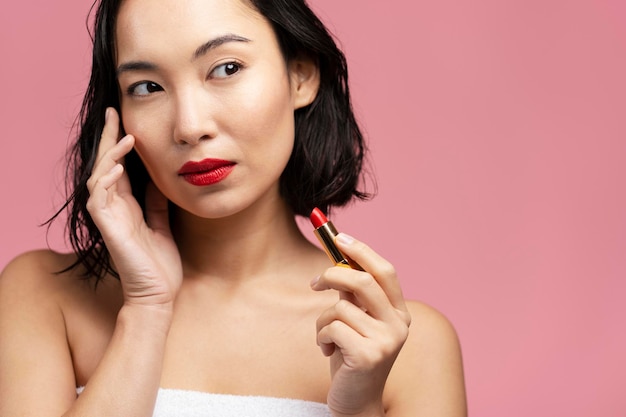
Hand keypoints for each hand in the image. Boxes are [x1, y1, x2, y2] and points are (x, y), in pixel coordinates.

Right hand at [86, 108, 182, 307]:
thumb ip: (157, 201)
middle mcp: (114, 206)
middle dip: (108, 138)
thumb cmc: (160, 262)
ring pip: (99, 176)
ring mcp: (109, 216)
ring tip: (126, 136)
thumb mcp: (162, 222)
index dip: (120, 143)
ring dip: (111, 155)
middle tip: (113, 112)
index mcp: (127, 204)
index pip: (119, 166)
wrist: (159, 293)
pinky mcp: (108, 228)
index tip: (126, 119)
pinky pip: (100, 198)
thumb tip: (161, 176)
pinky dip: (106, 180)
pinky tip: (117, 167)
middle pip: (105, 164)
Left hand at [311, 233, 411, 416]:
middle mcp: (399, 324)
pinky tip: (329, 353)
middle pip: (363, 281)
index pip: (384, 271)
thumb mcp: (356, 322)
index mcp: (399, 312)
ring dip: (322, 320)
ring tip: (326, 339)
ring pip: (340, 306)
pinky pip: (331, 328)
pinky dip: (321, 338)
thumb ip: (352, 295)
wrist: (356, 403)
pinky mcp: (368, 356)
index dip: (361, 251)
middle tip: (314, 283)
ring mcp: (386, 341)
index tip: (337, 237)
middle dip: (332, 275)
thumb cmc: (351, 358)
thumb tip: (338, 260)